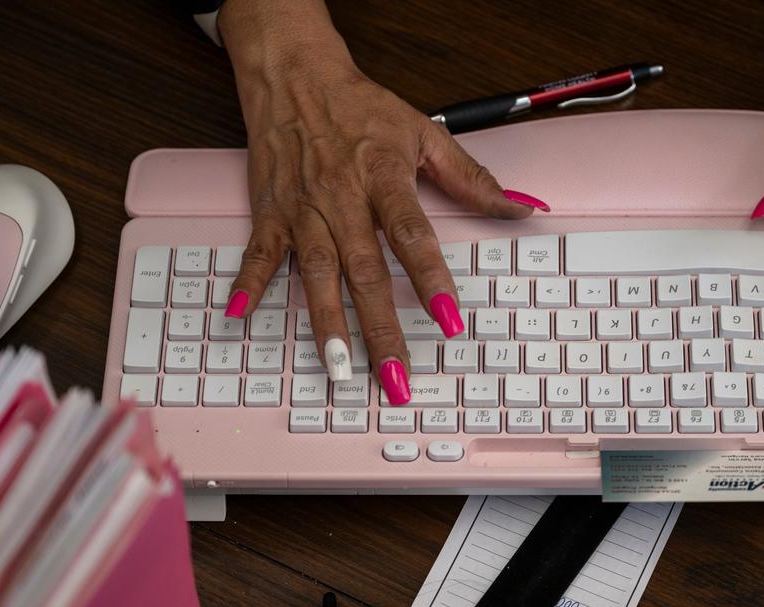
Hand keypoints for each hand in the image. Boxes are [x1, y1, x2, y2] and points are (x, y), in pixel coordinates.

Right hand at [218, 0, 543, 402]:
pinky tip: (240, 315)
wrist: (294, 74)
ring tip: (339, 369)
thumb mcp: (424, 133)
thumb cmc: (361, 107)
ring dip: (326, 323)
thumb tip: (522, 208)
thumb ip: (472, 178)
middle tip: (395, 376)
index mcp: (384, 178)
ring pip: (315, 273)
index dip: (431, 280)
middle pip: (364, 271)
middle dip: (380, 327)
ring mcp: (302, 209)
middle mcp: (341, 198)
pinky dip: (249, 282)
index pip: (411, 235)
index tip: (450, 320)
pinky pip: (258, 252)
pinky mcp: (269, 211)